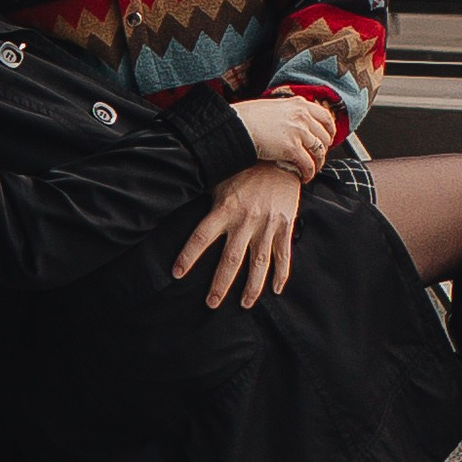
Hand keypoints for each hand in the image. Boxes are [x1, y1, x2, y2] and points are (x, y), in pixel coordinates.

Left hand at [173, 162, 303, 307]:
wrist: (282, 156)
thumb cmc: (246, 167)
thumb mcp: (221, 178)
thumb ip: (208, 198)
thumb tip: (180, 198)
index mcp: (225, 209)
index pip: (200, 237)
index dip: (187, 256)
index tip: (177, 273)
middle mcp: (246, 220)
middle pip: (230, 260)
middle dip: (220, 285)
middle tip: (211, 303)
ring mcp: (267, 225)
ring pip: (258, 264)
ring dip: (251, 288)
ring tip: (244, 305)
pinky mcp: (285, 226)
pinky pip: (283, 255)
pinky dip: (281, 275)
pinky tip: (276, 290)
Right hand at [233, 91, 338, 178]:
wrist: (236, 126)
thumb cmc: (248, 117)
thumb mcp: (273, 106)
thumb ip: (288, 112)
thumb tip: (292, 122)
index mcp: (299, 104)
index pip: (325, 116)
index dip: (329, 130)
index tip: (327, 139)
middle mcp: (302, 116)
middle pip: (324, 136)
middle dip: (324, 149)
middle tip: (318, 157)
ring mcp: (298, 132)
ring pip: (319, 151)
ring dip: (318, 163)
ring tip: (312, 169)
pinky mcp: (291, 148)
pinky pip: (308, 164)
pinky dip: (309, 173)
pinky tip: (304, 177)